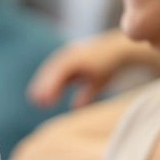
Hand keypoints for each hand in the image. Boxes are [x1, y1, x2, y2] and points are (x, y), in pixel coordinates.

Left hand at [27, 30, 159, 108]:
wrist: (124, 52)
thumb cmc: (111, 66)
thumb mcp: (96, 83)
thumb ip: (85, 94)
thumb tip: (76, 107)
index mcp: (70, 63)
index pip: (52, 76)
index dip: (45, 87)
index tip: (38, 101)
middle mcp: (68, 57)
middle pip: (51, 73)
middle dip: (43, 87)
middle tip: (35, 102)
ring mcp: (73, 55)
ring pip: (54, 71)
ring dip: (48, 86)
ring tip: (42, 101)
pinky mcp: (78, 57)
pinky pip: (63, 70)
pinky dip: (56, 82)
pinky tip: (54, 92)